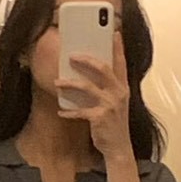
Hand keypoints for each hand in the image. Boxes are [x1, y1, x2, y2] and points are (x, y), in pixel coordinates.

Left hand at [56, 30, 133, 160]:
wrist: (118, 148)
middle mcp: (119, 93)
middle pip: (103, 69)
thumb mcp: (115, 104)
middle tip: (71, 55)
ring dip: (70, 83)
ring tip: (57, 82)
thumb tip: (86, 75)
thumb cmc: (114, 124)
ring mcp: (110, 105)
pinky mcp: (100, 117)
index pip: (121, 63)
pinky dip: (69, 111)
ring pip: (87, 87)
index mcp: (123, 88)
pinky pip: (80, 111)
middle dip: (86, 60)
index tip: (113, 32)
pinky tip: (61, 112)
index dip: (118, 47)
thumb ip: (107, 88)